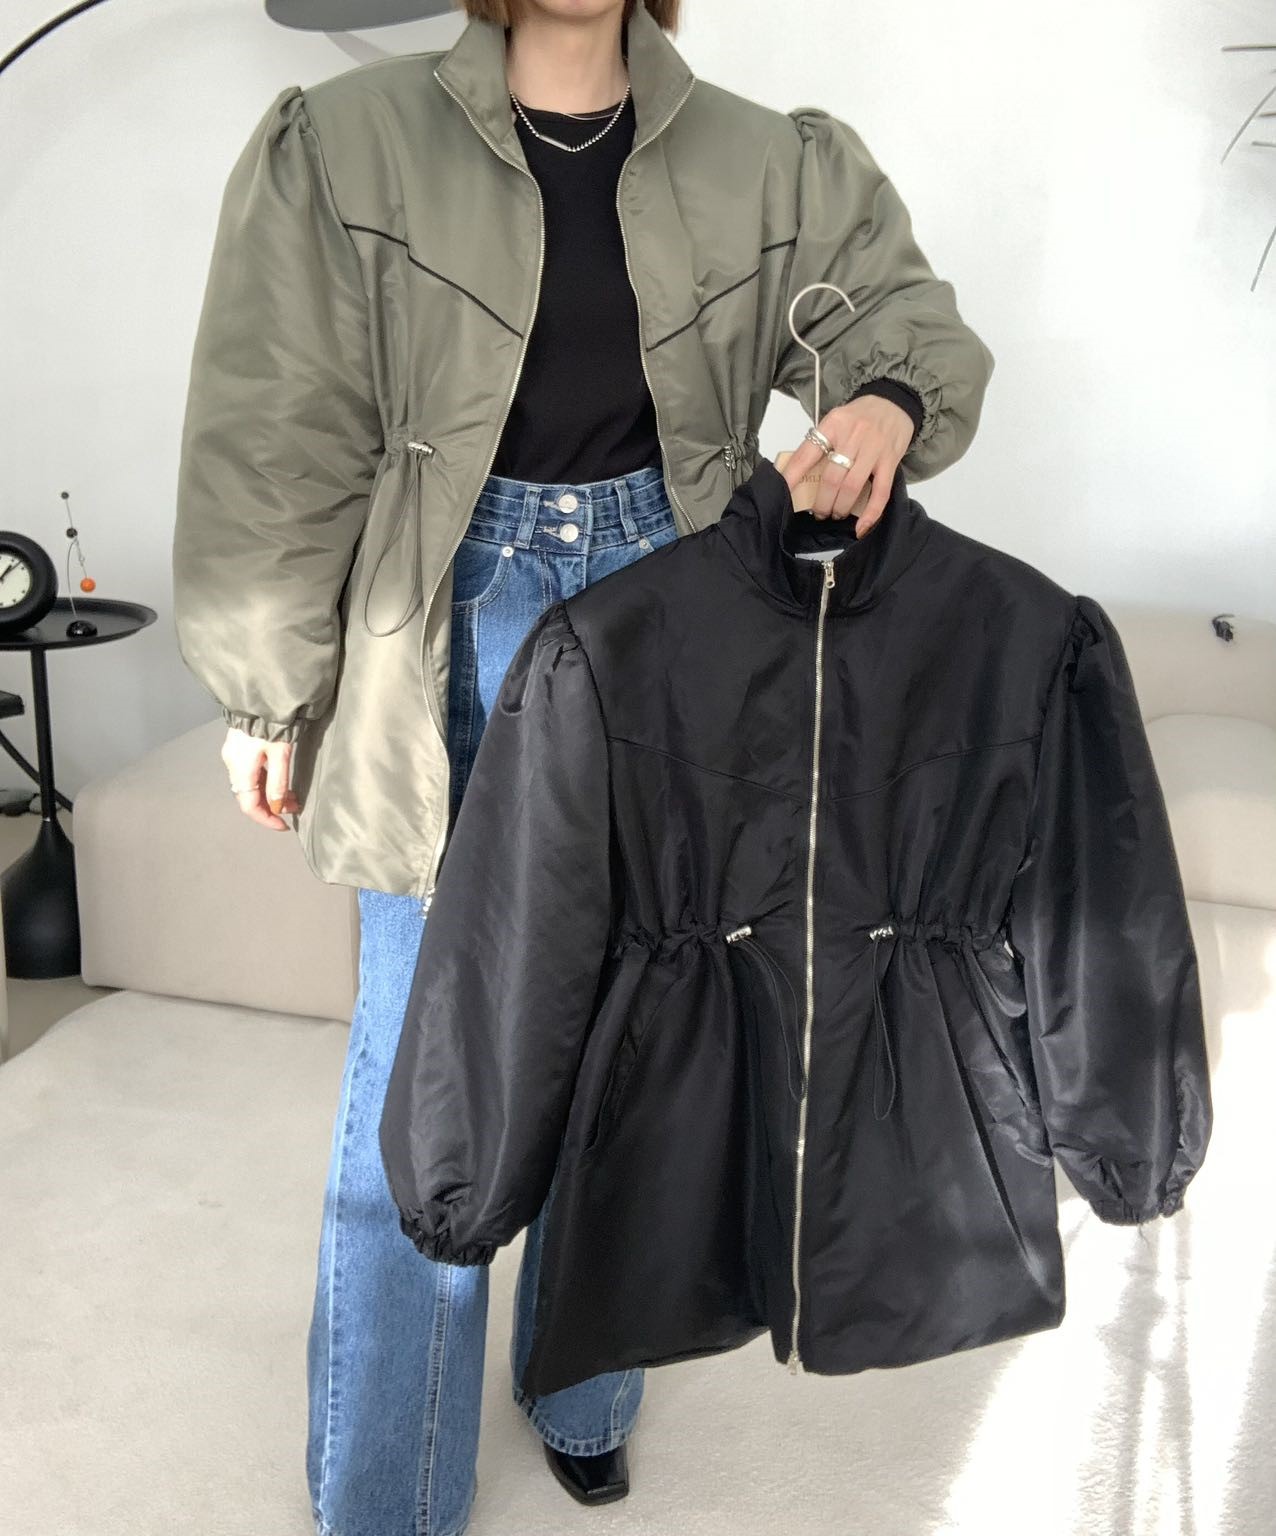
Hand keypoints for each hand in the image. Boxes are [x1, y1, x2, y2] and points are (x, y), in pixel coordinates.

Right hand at [221, 727, 299, 828]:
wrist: (261, 694)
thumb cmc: (272, 722)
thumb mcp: (281, 753)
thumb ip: (278, 781)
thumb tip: (277, 805)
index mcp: (241, 768)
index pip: (249, 805)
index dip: (266, 819)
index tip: (283, 825)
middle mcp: (233, 764)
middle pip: (249, 795)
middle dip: (271, 805)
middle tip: (293, 807)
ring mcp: (234, 754)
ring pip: (251, 784)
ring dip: (270, 792)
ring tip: (292, 795)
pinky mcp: (239, 746)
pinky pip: (251, 772)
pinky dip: (265, 780)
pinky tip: (279, 779)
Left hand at [780, 395, 914, 535]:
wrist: (895, 401)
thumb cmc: (860, 415)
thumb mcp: (836, 420)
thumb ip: (821, 442)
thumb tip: (800, 474)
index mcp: (833, 424)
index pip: (807, 453)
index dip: (793, 476)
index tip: (783, 493)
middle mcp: (853, 436)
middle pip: (831, 478)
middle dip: (821, 502)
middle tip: (818, 512)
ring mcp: (874, 449)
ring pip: (852, 487)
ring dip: (840, 507)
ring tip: (835, 514)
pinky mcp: (891, 461)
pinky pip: (881, 492)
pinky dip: (870, 513)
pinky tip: (861, 528)